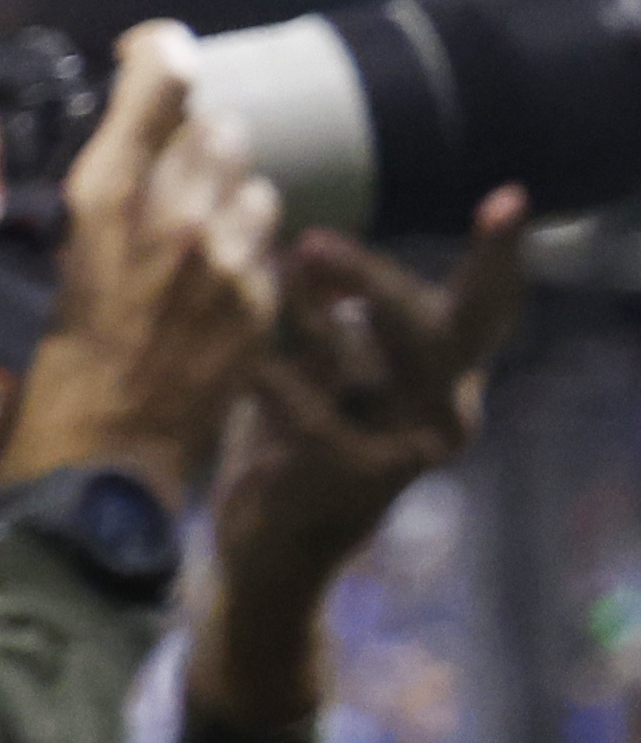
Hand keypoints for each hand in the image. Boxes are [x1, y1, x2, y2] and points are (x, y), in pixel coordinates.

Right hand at [0, 26, 284, 511]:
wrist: (86, 471)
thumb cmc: (15, 373)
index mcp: (109, 198)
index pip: (166, 78)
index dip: (158, 51)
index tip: (142, 54)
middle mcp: (182, 221)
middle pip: (219, 125)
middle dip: (186, 129)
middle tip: (154, 154)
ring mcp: (231, 269)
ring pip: (254, 183)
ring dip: (222, 186)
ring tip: (183, 216)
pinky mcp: (260, 313)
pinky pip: (268, 248)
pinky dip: (240, 246)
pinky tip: (201, 273)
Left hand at [191, 195, 520, 731]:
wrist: (271, 542)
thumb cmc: (295, 435)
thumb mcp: (319, 361)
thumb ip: (328, 307)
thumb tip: (308, 244)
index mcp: (443, 374)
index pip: (482, 308)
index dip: (497, 256)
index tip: (511, 201)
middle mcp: (444, 409)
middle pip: (430, 326)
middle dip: (373, 278)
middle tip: (314, 243)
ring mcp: (409, 446)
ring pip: (355, 358)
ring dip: (294, 322)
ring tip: (248, 304)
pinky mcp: (361, 475)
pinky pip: (303, 403)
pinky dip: (262, 377)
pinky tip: (233, 366)